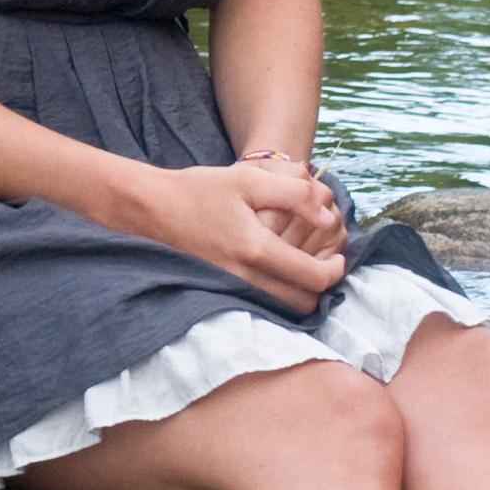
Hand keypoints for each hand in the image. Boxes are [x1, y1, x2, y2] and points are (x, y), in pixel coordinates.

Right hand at [118, 161, 343, 309]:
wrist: (151, 208)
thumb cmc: (199, 190)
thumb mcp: (250, 180)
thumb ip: (294, 196)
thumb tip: (326, 217)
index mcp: (256, 250)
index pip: (314, 277)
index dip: (335, 269)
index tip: (338, 257)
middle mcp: (245, 277)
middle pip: (302, 304)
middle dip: (321, 288)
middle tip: (324, 264)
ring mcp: (230, 288)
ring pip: (282, 309)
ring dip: (300, 293)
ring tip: (303, 268)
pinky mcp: (220, 290)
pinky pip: (262, 304)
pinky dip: (278, 294)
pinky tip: (277, 272)